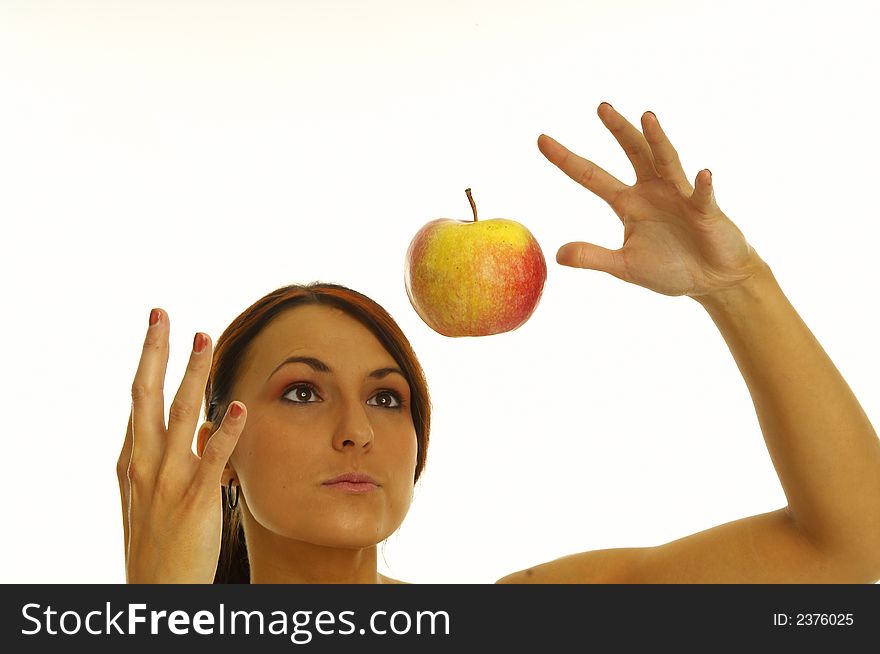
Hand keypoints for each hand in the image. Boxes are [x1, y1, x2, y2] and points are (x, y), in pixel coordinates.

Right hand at [116, 309, 245, 582]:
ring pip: (179, 416)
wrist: (155, 591)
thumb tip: (202, 421)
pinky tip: (237, 406)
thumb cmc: (159, 542)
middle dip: (156, 352)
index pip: (139, 399)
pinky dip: (223, 431)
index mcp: (133, 460)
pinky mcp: (193, 502)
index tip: (159, 325)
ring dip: (193, 375)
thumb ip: (176, 455)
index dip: (149, 359)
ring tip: (205, 338)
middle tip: (164, 314)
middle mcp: (144, 465)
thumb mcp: (155, 493)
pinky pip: (210, 459)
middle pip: (147, 396)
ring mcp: (167, 482)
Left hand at [538, 103, 766, 299]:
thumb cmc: (670, 269)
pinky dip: (703, 187)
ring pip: (667, 161)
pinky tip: (703, 174)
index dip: (567, 160)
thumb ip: (593, 257)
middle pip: (632, 153)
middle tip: (601, 107)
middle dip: (618, 130)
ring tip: (647, 117)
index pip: (591, 176)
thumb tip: (557, 254)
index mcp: (629, 203)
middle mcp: (653, 191)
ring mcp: (681, 197)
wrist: (712, 280)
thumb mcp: (625, 267)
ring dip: (657, 140)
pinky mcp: (707, 211)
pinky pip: (704, 196)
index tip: (541, 139)